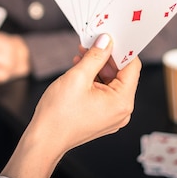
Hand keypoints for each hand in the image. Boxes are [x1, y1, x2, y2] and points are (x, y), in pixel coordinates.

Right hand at [0, 34, 140, 177]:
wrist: (44, 140)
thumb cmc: (58, 114)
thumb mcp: (77, 77)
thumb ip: (95, 56)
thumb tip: (106, 41)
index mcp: (122, 102)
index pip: (132, 67)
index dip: (121, 49)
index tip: (109, 37)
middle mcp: (121, 111)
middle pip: (121, 75)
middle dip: (105, 57)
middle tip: (90, 44)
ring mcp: (111, 116)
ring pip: (110, 83)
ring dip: (97, 67)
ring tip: (80, 56)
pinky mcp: (101, 117)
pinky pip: (103, 93)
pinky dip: (93, 80)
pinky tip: (79, 69)